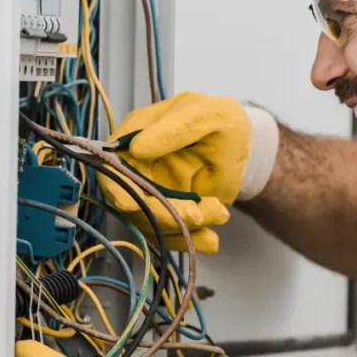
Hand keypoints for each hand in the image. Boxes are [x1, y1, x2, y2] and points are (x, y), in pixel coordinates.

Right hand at [97, 92, 278, 253]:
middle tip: (198, 215)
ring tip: (220, 213)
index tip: (132, 205)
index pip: (114, 165)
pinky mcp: (168, 211)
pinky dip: (190, 240)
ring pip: (152, 222)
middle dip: (163, 214)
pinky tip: (211, 240)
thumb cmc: (222, 122)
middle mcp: (136, 165)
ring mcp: (150, 191)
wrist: (243, 148)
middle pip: (132, 201)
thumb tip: (137, 148)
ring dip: (184, 227)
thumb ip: (174, 129)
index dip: (118, 188)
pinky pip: (169, 234)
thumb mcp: (205, 117)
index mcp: (137, 135)